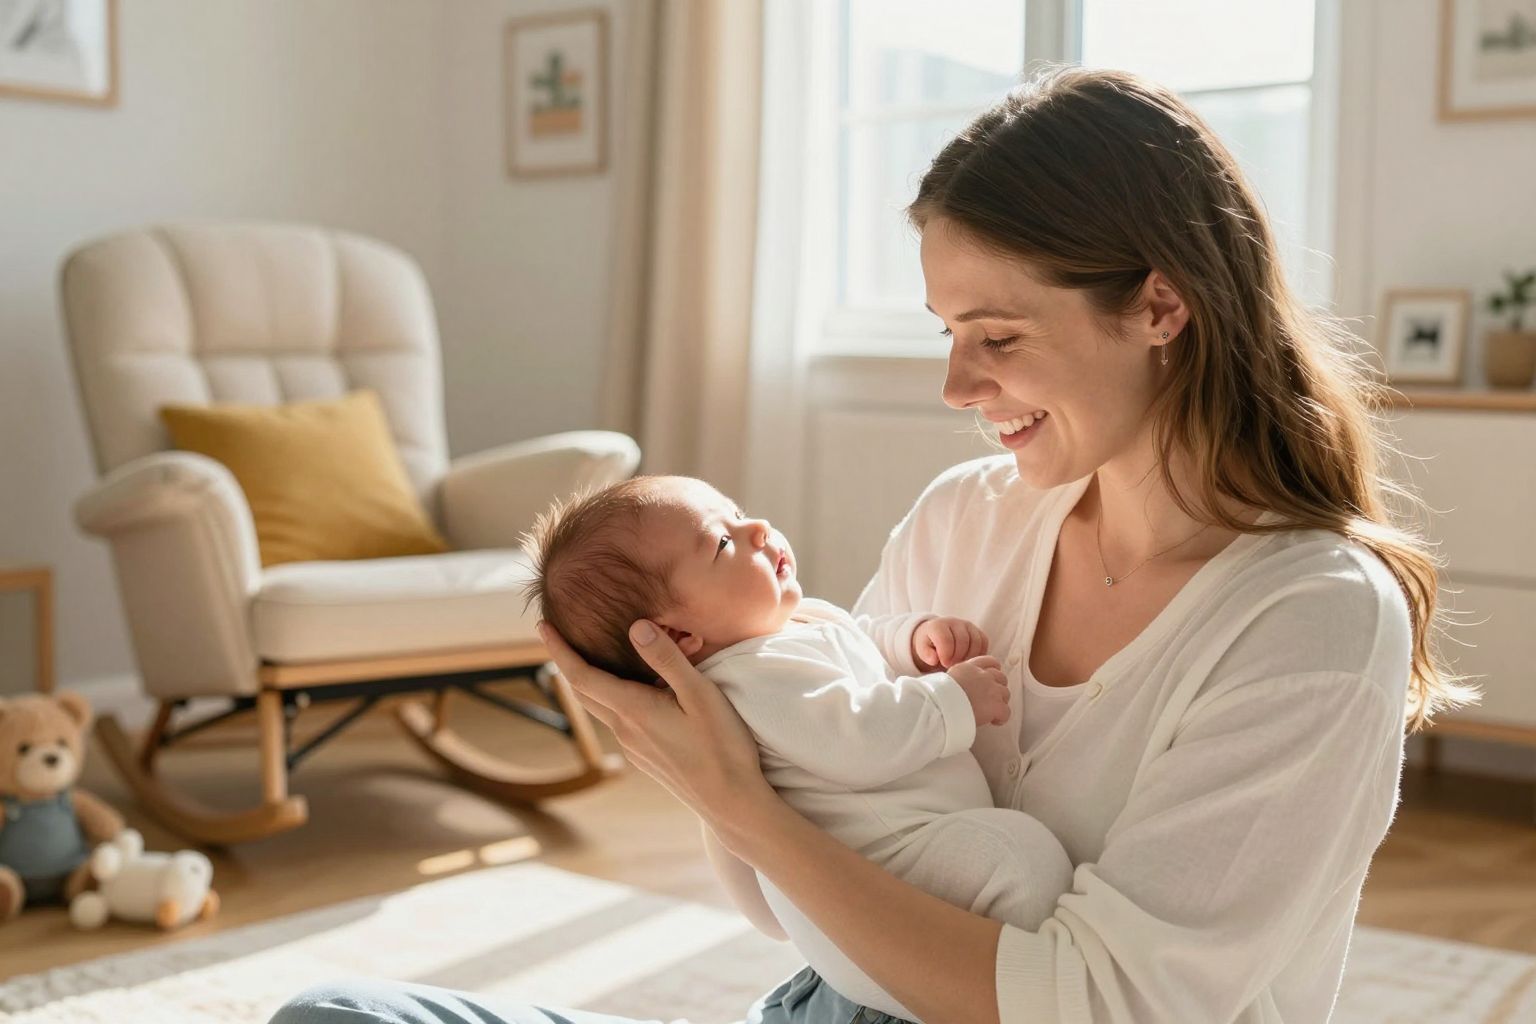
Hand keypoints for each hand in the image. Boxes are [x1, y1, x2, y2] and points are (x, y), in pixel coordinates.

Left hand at [537, 619, 777, 846]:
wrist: (731, 802)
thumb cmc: (722, 746)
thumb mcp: (700, 695)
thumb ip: (667, 659)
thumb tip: (636, 626)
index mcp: (633, 710)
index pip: (581, 675)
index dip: (558, 649)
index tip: (542, 625)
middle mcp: (625, 730)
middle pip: (583, 691)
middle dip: (568, 662)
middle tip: (560, 635)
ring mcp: (634, 747)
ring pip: (602, 706)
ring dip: (594, 679)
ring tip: (601, 654)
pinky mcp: (646, 756)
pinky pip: (620, 720)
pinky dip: (616, 696)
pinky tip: (638, 689)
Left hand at [912, 616, 988, 671]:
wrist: (936, 638)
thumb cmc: (929, 645)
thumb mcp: (922, 650)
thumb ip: (926, 654)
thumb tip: (934, 660)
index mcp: (938, 625)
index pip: (946, 639)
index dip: (946, 655)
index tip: (944, 663)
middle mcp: (954, 622)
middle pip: (963, 641)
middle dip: (958, 657)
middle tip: (952, 666)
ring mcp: (967, 625)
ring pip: (976, 642)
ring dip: (969, 657)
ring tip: (959, 663)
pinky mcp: (977, 631)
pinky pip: (984, 642)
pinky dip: (979, 654)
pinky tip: (969, 660)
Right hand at [947, 655, 1010, 726]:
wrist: (940, 707)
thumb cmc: (938, 697)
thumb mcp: (946, 679)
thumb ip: (959, 678)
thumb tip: (960, 685)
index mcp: (969, 667)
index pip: (990, 661)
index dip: (993, 671)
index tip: (990, 680)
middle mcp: (983, 675)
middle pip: (1001, 678)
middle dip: (998, 687)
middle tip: (990, 699)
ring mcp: (992, 689)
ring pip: (1006, 694)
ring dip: (1000, 702)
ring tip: (991, 712)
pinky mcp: (996, 705)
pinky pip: (1006, 712)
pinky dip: (1001, 718)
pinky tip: (994, 721)